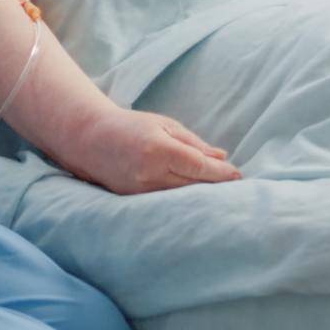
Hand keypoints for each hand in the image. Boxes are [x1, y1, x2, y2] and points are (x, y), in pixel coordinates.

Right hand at [78, 106, 241, 195]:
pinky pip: (165, 204)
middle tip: (237, 189)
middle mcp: (149, 173)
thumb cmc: (131, 126)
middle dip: (216, 188)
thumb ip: (193, 143)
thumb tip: (222, 156)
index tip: (238, 176)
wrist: (91, 138)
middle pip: (193, 186)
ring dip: (201, 198)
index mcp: (158, 149)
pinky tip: (196, 202)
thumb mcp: (164, 125)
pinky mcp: (134, 201)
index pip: (198, 166)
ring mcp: (140, 190)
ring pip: (180, 199)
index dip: (221, 173)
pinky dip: (182, 202)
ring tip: (221, 197)